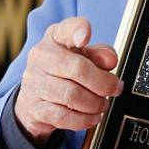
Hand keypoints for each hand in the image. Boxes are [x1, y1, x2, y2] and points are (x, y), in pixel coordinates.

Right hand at [15, 17, 122, 146]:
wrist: (35, 99)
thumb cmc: (64, 72)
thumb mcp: (85, 57)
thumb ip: (101, 54)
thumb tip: (110, 60)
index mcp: (55, 38)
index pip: (66, 29)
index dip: (77, 31)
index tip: (85, 38)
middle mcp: (41, 56)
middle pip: (77, 69)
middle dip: (103, 83)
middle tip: (115, 89)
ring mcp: (34, 82)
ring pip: (72, 95)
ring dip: (94, 103)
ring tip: (102, 104)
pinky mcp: (33, 107)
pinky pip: (63, 116)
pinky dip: (83, 119)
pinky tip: (92, 117)